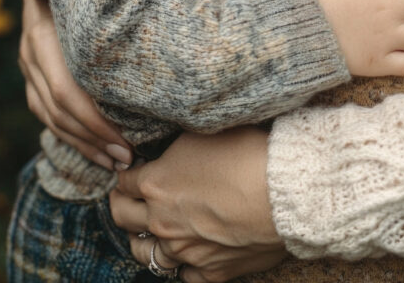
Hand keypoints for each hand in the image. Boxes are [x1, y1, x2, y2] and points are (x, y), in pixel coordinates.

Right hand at [18, 0, 132, 171]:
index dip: (97, 122)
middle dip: (93, 140)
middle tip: (128, 159)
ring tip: (115, 161)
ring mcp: (28, 58)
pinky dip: (70, 134)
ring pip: (49, 115)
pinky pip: (44, 111)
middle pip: (58, 109)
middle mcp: (32, 47)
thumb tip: (164, 34)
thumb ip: (130, 7)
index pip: (67, 91)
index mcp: (48, 28)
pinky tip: (94, 148)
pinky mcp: (32, 67)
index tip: (128, 143)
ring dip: (82, 143)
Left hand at [111, 128, 285, 282]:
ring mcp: (184, 251)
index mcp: (156, 184)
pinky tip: (188, 254)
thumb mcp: (203, 135)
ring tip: (148, 231)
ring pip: (145, 254)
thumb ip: (176, 150)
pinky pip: (184, 276)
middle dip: (121, 204)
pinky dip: (182, 265)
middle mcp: (162, 221)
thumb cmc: (247, 154)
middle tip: (126, 198)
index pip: (124, 181)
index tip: (130, 171)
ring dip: (142, 240)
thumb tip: (166, 154)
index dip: (125, 174)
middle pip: (123, 217)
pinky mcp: (210, 272)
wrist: (282, 191)